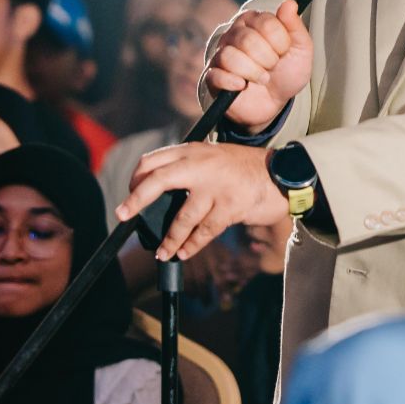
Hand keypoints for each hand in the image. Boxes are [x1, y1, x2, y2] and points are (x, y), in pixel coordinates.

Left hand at [116, 142, 287, 261]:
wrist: (281, 174)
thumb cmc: (244, 169)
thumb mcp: (213, 157)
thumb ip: (189, 168)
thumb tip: (158, 194)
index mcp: (193, 150)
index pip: (153, 160)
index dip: (136, 179)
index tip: (130, 196)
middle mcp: (202, 164)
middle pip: (158, 180)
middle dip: (136, 200)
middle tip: (123, 216)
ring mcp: (216, 186)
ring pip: (182, 217)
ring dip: (169, 239)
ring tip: (162, 253)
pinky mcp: (230, 206)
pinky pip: (204, 231)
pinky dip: (192, 245)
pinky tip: (184, 253)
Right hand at [207, 1, 312, 129]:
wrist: (275, 103)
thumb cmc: (286, 72)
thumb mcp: (300, 50)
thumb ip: (294, 26)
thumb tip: (289, 2)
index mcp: (254, 21)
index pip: (266, 23)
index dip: (281, 42)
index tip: (283, 52)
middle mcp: (234, 33)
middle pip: (247, 39)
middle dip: (267, 59)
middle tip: (272, 67)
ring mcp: (221, 54)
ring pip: (230, 56)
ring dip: (253, 72)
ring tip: (261, 79)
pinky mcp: (213, 76)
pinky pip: (217, 75)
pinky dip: (234, 83)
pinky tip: (243, 86)